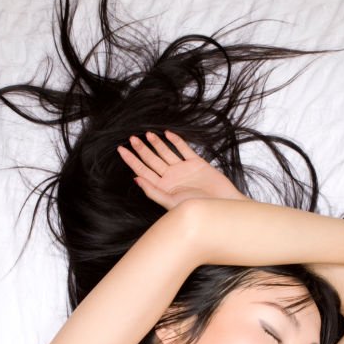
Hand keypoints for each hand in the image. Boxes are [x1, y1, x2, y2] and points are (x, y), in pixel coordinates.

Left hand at [116, 130, 247, 209]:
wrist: (222, 205)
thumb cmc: (197, 209)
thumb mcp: (171, 202)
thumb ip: (153, 191)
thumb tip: (135, 179)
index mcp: (163, 187)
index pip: (142, 171)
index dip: (131, 160)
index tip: (121, 150)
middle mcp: (171, 178)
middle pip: (152, 160)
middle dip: (141, 149)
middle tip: (131, 138)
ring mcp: (183, 170)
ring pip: (166, 153)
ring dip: (156, 144)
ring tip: (146, 134)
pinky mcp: (196, 163)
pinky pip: (184, 149)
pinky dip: (176, 141)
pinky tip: (167, 134)